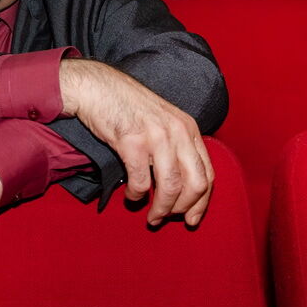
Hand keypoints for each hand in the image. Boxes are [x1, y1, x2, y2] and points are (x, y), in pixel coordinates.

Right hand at [59, 59, 213, 225]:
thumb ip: (176, 145)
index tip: (192, 218)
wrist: (98, 87)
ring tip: (151, 216)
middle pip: (195, 184)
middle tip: (170, 219)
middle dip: (184, 209)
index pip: (207, 173)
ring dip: (161, 209)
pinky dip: (137, 195)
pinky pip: (141, 181)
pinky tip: (131, 195)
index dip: (202, 202)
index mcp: (188, 128)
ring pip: (170, 187)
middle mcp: (178, 132)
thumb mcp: (163, 120)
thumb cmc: (127, 106)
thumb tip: (181, 183)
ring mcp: (156, 137)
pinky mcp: (132, 142)